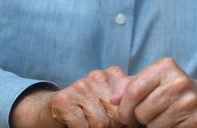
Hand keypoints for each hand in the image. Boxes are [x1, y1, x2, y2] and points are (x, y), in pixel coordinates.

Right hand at [11, 66, 135, 127]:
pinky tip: (76, 123)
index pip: (132, 97)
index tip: (125, 123)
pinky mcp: (63, 100)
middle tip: (103, 124)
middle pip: (118, 114)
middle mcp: (97, 76)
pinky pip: (83, 127)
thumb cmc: (87, 107)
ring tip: (89, 123)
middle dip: (113, 126)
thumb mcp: (110, 99)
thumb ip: (127, 101)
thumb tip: (145, 114)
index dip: (130, 118)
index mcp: (113, 74)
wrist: (52, 108)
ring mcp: (80, 86)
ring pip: (101, 123)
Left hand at [111, 57, 196, 127]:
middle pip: (141, 111)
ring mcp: (190, 101)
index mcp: (165, 66)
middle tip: (150, 115)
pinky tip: (173, 124)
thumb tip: (113, 100)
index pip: (133, 91)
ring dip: (153, 126)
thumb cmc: (172, 93)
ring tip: (163, 118)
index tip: (126, 115)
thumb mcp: (153, 82)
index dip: (124, 109)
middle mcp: (179, 81)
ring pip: (153, 125)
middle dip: (140, 118)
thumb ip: (131, 87)